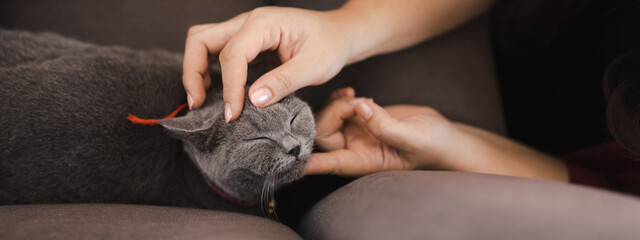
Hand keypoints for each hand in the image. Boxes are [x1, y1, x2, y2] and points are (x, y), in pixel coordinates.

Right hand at [182, 7, 357, 121]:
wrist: (341, 34)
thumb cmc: (331, 46)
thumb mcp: (314, 67)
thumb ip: (284, 82)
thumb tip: (253, 101)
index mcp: (264, 23)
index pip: (232, 54)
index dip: (229, 87)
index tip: (233, 115)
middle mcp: (248, 22)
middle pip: (201, 39)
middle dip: (194, 72)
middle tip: (198, 105)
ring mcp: (244, 31)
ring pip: (203, 43)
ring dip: (197, 70)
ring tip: (202, 102)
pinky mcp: (247, 44)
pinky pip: (217, 54)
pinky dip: (210, 73)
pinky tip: (218, 95)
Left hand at [306, 88, 462, 175]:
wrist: (445, 138)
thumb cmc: (434, 146)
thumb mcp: (413, 137)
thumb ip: (384, 125)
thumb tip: (359, 107)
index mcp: (363, 162)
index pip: (328, 163)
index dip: (309, 160)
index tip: (292, 156)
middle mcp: (355, 150)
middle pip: (323, 133)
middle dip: (333, 113)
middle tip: (357, 101)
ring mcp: (356, 134)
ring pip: (328, 118)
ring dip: (338, 103)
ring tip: (360, 97)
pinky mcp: (360, 120)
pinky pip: (338, 109)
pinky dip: (340, 98)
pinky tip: (352, 93)